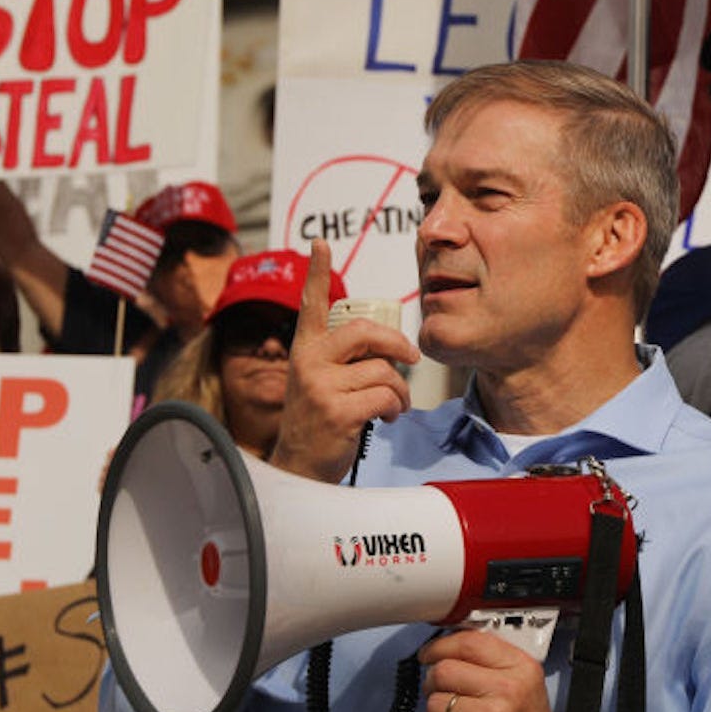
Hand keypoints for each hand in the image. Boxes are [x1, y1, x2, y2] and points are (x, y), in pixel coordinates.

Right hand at [268, 240, 419, 481]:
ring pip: (384, 371)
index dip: (318, 273)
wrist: (300, 467)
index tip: (320, 244)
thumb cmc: (321, 421)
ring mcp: (320, 386)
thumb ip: (345, 359)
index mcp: (305, 349)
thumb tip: (389, 345)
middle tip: (410, 358)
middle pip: (366, 333)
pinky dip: (395, 408)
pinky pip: (385, 396)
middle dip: (397, 344)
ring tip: (392, 405)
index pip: (310, 305)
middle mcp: (308, 362)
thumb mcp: (322, 381)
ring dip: (399, 391)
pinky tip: (386, 418)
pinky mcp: (337, 410)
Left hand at [419, 630, 557, 711]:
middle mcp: (508, 691)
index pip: (469, 643)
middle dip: (434, 683)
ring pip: (433, 703)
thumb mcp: (526, 686)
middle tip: (443, 693)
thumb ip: (493, 663)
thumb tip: (450, 648)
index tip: (430, 653)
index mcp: (522, 669)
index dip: (440, 646)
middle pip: (444, 671)